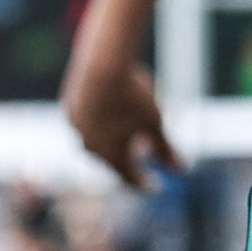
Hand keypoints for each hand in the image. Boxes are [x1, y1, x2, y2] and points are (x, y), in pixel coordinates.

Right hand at [60, 34, 172, 190]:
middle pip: (111, 161)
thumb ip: (166, 149)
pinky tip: (108, 117)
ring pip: (96, 143)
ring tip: (125, 138)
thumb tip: (182, 170)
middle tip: (141, 163)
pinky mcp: (69, 108)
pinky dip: (99, 125)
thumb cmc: (133, 96)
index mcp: (110, 155)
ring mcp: (76, 128)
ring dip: (112, 144)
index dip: (144, 184)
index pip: (129, 178)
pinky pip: (86, 124)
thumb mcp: (154, 123)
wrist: (102, 63)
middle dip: (127, 163)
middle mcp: (89, 147)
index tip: (156, 187)